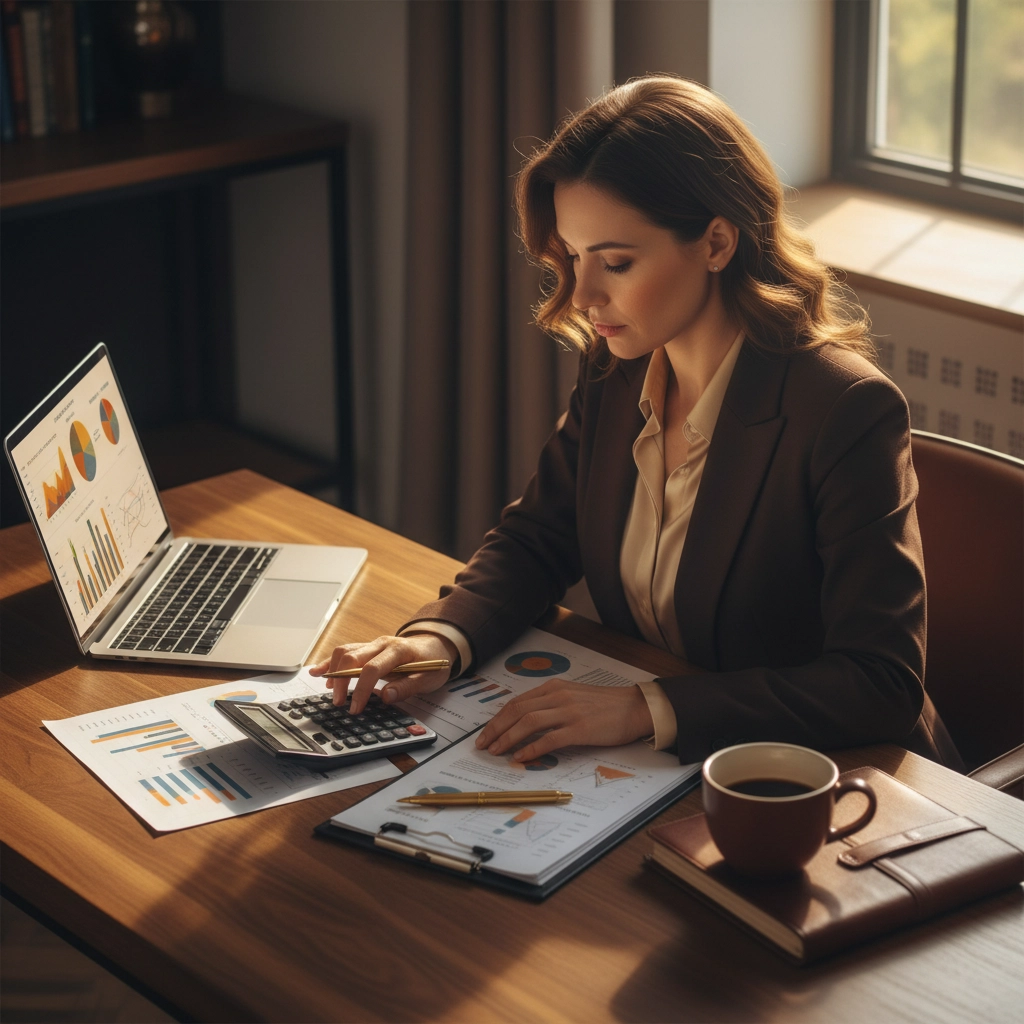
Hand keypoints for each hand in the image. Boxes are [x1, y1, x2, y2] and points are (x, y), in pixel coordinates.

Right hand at [309, 633, 457, 713]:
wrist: (436, 645)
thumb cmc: (433, 662)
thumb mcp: (429, 678)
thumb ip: (407, 687)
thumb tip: (385, 696)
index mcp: (398, 651)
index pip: (372, 668)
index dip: (361, 689)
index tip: (355, 708)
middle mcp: (382, 644)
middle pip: (352, 657)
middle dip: (342, 681)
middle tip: (339, 703)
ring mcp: (373, 644)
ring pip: (345, 651)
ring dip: (333, 670)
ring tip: (329, 690)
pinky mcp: (368, 648)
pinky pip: (346, 651)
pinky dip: (331, 662)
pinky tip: (319, 671)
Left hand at [474, 679, 653, 760]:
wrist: (636, 708)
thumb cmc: (607, 705)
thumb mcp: (575, 696)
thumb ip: (552, 704)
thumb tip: (527, 721)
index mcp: (555, 688)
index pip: (518, 702)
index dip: (499, 718)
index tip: (487, 732)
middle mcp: (559, 696)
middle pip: (517, 710)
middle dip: (496, 728)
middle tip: (483, 745)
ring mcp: (569, 712)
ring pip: (528, 723)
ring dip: (508, 738)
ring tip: (496, 751)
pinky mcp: (580, 729)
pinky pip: (549, 739)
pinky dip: (531, 748)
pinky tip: (521, 757)